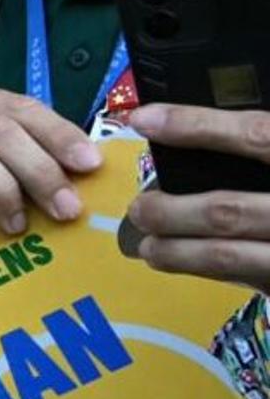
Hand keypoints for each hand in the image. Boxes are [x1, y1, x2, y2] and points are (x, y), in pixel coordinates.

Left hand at [125, 106, 269, 289]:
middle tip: (141, 208)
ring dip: (178, 252)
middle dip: (172, 211)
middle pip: (229, 209)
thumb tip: (226, 118)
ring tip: (148, 245)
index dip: (198, 125)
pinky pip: (254, 280)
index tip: (146, 118)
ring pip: (232, 256)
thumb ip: (268, 138)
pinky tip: (186, 262)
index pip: (259, 134)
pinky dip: (211, 271)